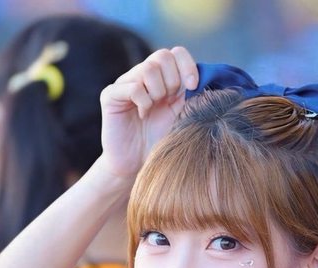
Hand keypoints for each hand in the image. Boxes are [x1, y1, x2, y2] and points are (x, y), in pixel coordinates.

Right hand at [99, 47, 197, 178]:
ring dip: (157, 92)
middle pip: (162, 56)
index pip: (176, 53)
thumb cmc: (160, 142)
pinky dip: (143, 101)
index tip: (192, 86)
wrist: (137, 164)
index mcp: (162, 78)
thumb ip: (191, 95)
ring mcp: (125, 83)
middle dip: (172, 81)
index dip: (187, 65)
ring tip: (152, 110)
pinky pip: (133, 86)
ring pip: (148, 69)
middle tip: (167, 103)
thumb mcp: (182, 116)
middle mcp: (142, 76)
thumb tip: (206, 78)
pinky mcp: (110, 95)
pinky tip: (142, 115)